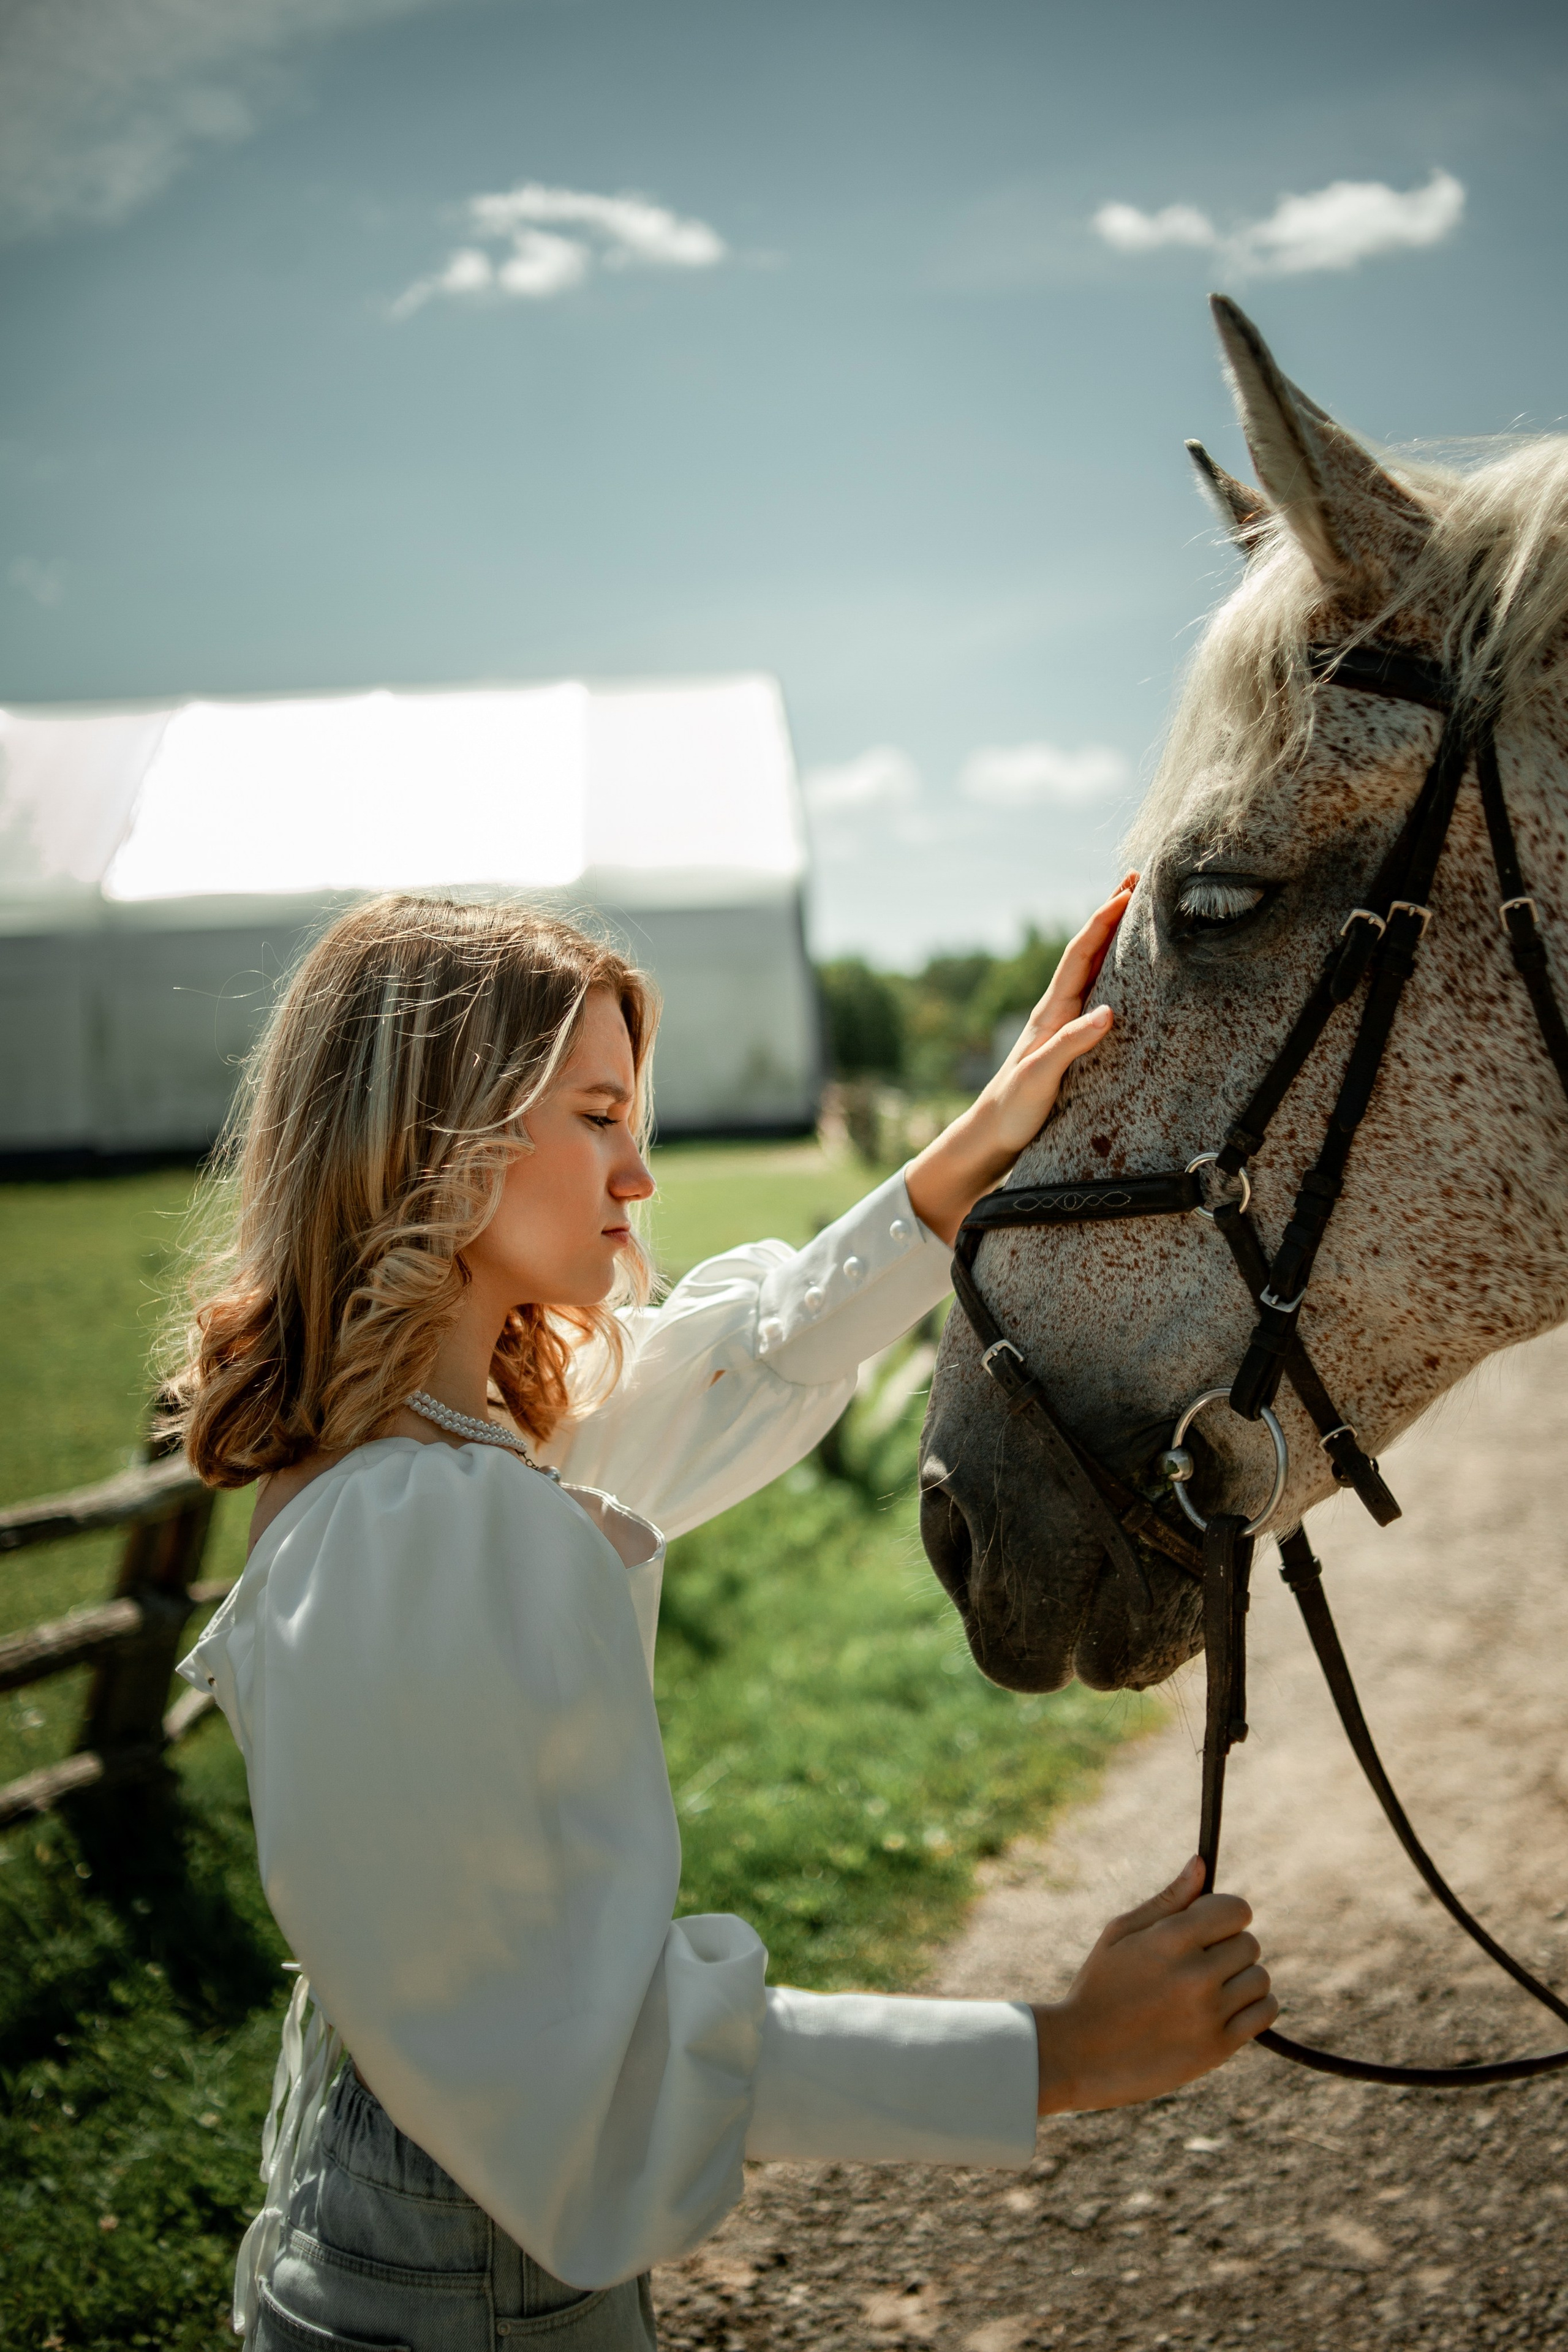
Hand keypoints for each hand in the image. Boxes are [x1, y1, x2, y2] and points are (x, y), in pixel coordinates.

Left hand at [903, 877, 1134, 1245]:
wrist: (991, 1135)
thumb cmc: (1012, 1108)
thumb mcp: (1040, 1077)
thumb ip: (1070, 1044)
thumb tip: (1108, 1012)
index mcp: (1051, 1012)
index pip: (1080, 955)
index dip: (1102, 921)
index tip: (1127, 892)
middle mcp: (1057, 1010)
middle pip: (1088, 951)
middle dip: (1110, 915)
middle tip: (1135, 882)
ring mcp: (1063, 1024)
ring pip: (1093, 969)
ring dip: (1113, 939)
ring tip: (1135, 913)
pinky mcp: (1069, 1041)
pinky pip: (1096, 994)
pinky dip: (1114, 972)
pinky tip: (1127, 972)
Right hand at [1031, 1856, 1277, 2113]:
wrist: (1082, 2055)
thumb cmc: (1099, 1986)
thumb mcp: (1120, 1933)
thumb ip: (1168, 1900)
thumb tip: (1201, 1863)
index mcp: (1170, 1940)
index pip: (1236, 1910)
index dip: (1224, 1913)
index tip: (1208, 1926)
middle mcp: (1195, 1975)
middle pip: (1249, 1943)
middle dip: (1229, 1947)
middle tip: (1200, 1963)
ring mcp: (1209, 2014)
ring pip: (1260, 1978)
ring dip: (1242, 1979)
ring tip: (1210, 1988)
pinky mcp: (1218, 2048)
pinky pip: (1265, 2013)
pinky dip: (1254, 2007)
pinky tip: (1226, 2008)